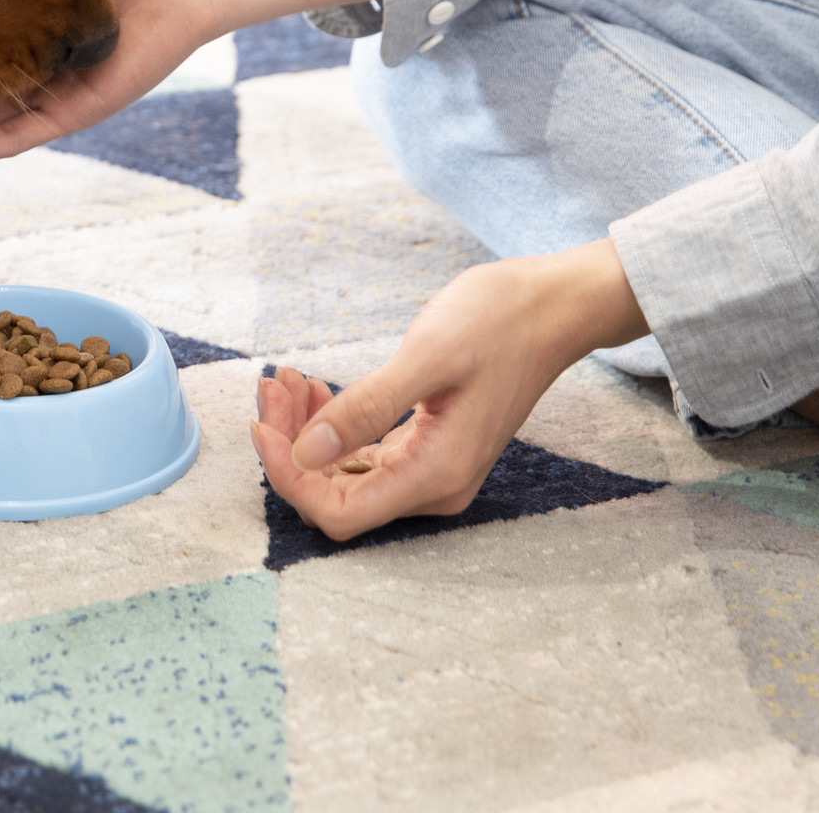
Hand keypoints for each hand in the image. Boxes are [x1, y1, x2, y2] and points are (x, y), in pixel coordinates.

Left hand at [250, 238, 649, 539]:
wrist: (556, 306)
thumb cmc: (501, 322)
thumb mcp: (427, 358)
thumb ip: (366, 409)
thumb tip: (304, 455)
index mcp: (435, 475)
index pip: (338, 512)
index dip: (289, 478)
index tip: (262, 425)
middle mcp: (433, 485)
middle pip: (334, 493)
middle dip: (290, 445)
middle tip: (272, 384)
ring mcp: (431, 468)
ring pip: (343, 472)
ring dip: (305, 431)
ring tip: (287, 378)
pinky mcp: (428, 445)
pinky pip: (364, 452)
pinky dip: (332, 424)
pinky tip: (315, 388)